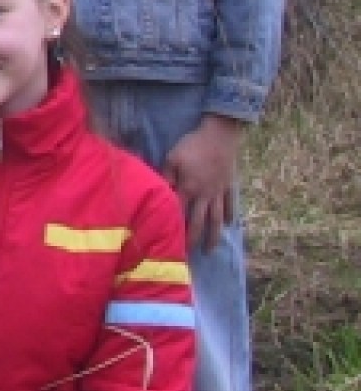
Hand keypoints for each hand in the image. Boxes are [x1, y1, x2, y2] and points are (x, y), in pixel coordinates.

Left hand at [164, 115, 242, 253]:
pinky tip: (228, 225)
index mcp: (189, 189)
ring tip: (210, 250)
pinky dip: (230, 216)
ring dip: (214, 236)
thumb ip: (166, 177)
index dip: (175, 229)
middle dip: (194, 240)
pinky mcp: (229, 185)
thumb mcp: (172, 158)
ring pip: (217, 219)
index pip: (180, 214)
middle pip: (200, 222)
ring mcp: (219, 192)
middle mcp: (205, 195)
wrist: (220, 135)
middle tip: (189, 255)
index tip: (170, 244)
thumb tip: (160, 193)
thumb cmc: (192, 145)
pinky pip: (230, 204)